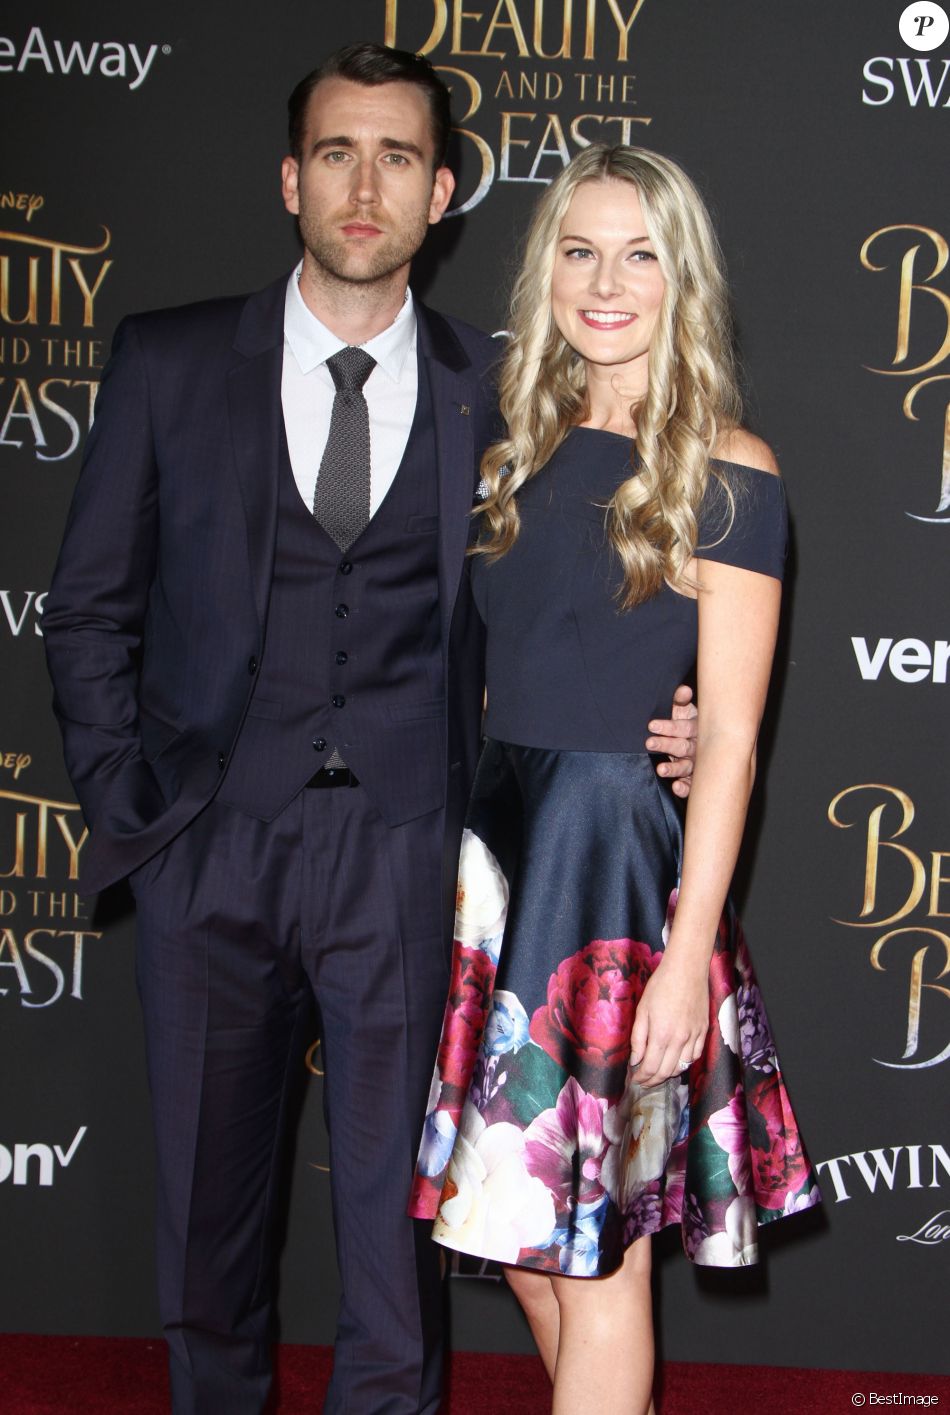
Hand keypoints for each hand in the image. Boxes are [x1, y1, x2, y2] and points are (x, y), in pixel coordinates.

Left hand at [628, 957, 707, 1086]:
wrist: (687, 970)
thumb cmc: (660, 986)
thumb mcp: (642, 1010)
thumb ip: (638, 1038)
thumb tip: (636, 1060)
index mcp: (661, 1035)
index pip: (650, 1067)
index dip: (641, 1077)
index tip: (635, 1079)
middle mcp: (680, 1041)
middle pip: (666, 1072)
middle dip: (653, 1080)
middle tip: (644, 1081)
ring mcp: (694, 1037)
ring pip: (682, 1067)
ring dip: (668, 1074)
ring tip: (658, 1073)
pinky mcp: (704, 1031)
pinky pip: (695, 1056)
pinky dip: (685, 1064)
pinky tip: (676, 1061)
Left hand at [646, 684, 696, 797]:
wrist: (703, 737)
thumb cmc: (686, 722)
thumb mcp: (683, 709)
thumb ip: (680, 700)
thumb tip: (683, 690)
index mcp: (696, 728)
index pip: (684, 727)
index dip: (669, 726)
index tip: (652, 725)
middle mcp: (697, 746)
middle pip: (683, 746)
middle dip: (666, 745)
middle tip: (650, 743)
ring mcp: (696, 764)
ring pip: (687, 767)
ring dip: (675, 769)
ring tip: (661, 770)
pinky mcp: (692, 778)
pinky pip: (690, 785)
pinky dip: (684, 788)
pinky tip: (676, 788)